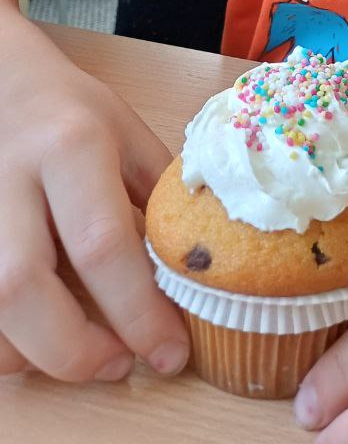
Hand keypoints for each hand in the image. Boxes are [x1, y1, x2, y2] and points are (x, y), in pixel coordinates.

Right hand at [0, 21, 188, 381]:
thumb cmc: (70, 110)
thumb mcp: (127, 132)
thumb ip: (158, 194)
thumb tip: (200, 266)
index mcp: (72, 146)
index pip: (102, 243)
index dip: (137, 311)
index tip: (170, 353)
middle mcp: (13, 177)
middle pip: (22, 287)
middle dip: (72, 348)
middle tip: (119, 365)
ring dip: (35, 353)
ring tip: (83, 356)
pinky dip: (4, 341)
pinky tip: (38, 339)